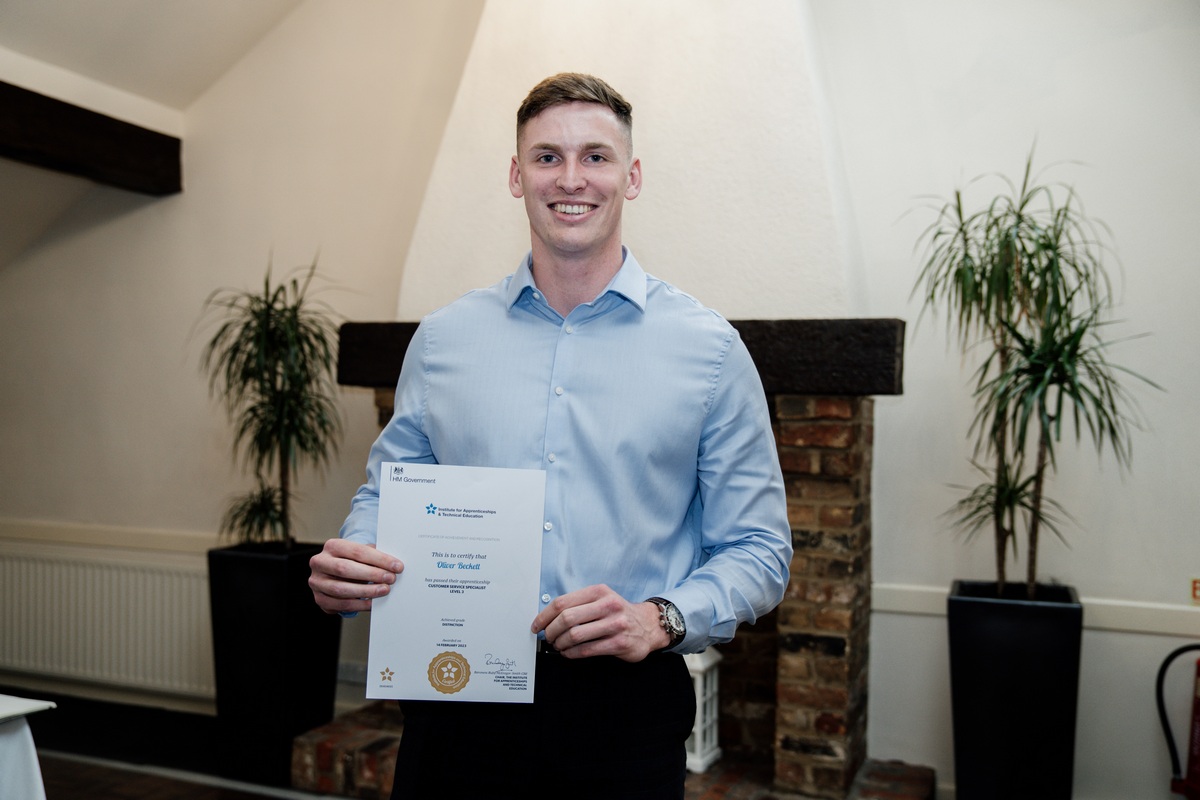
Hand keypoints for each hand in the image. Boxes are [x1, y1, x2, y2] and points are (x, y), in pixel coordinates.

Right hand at [309, 538, 402, 614]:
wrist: (334, 573)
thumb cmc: (352, 561)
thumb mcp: (361, 554)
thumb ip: (374, 556)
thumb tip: (394, 564)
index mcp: (332, 546)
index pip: (357, 551)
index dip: (379, 559)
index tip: (396, 566)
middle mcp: (320, 562)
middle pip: (345, 569)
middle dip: (372, 575)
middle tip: (390, 579)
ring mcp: (317, 582)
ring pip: (341, 589)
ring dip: (366, 591)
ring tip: (384, 590)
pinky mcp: (319, 599)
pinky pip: (339, 605)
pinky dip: (358, 605)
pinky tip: (372, 603)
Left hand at [530, 584, 669, 661]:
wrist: (648, 625)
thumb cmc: (618, 613)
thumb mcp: (602, 599)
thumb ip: (579, 604)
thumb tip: (547, 617)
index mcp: (599, 592)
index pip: (562, 602)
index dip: (544, 616)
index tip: (537, 625)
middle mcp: (608, 605)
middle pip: (566, 618)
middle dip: (551, 631)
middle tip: (548, 638)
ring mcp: (615, 624)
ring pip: (575, 635)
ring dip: (561, 644)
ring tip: (559, 646)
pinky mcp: (619, 643)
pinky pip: (586, 650)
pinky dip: (572, 653)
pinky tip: (569, 653)